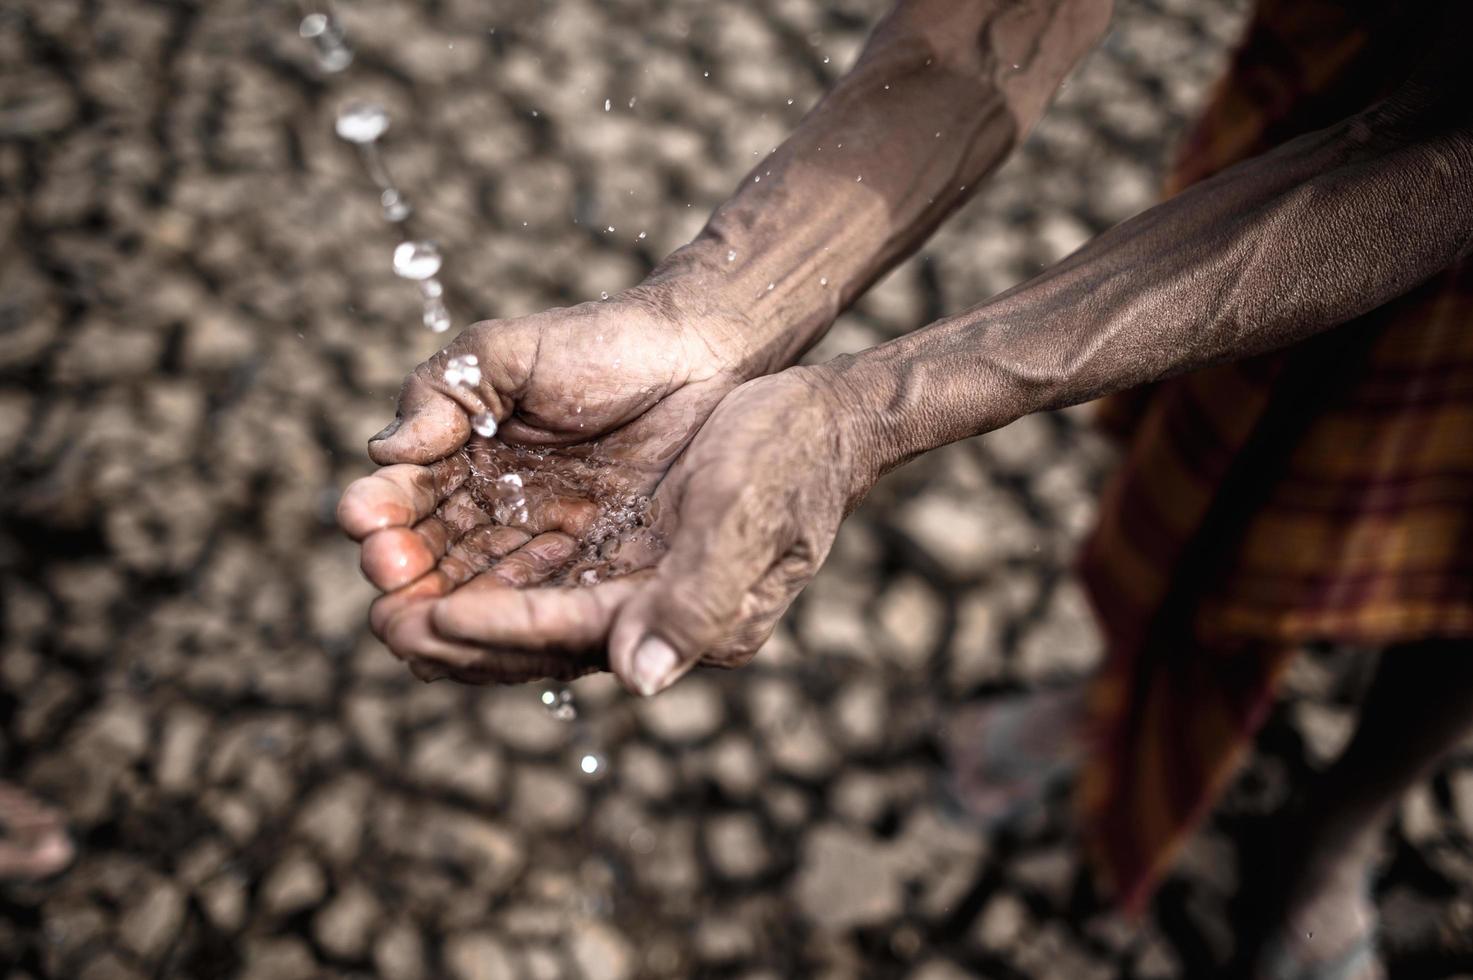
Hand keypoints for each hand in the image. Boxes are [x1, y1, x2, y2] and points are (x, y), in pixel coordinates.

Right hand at [337, 286, 755, 681]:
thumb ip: (444, 395)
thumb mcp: (507, 355)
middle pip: (435, 566)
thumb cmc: (604, 344)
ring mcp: (549, 552)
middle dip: (403, 578)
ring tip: (420, 626)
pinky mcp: (601, 576)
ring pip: (484, 600)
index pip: (408, 502)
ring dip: (448, 617)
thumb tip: (384, 451)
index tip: (364, 521)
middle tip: (385, 583)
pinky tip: (492, 632)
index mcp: (464, 465)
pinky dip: (518, 628)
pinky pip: (554, 612)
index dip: (381, 514)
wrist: (702, 358)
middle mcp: (498, 518)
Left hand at [402, 366, 875, 693]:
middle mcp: (648, 613)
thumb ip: (695, 603)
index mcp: (681, 616)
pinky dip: (486, 571)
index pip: (569, 634)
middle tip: (382, 623)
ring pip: (526, 608)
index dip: (498, 629)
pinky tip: (440, 560)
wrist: (815, 418)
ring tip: (390, 596)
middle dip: (457, 634)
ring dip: (457, 604)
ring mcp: (632, 580)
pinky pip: (539, 574)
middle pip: (534, 639)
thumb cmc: (788, 460)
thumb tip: (637, 681)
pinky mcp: (621, 547)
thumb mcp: (747, 520)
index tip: (427, 619)